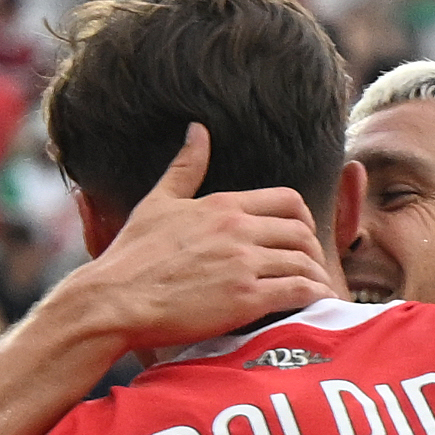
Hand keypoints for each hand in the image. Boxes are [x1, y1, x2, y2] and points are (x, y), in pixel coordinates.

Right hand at [52, 124, 333, 353]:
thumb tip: (198, 130)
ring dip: (317, 276)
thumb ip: (185, 168)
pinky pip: (299, 291)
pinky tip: (317, 305)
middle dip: (313, 250)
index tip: (301, 235)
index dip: (302, 219)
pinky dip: (315, 297)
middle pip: (302, 232)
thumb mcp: (158, 202)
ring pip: (304, 262)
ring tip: (318, 289)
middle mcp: (238, 229)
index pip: (287, 201)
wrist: (115, 299)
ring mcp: (244, 263)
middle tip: (312, 265)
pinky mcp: (246, 298)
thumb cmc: (132, 255)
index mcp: (222, 205)